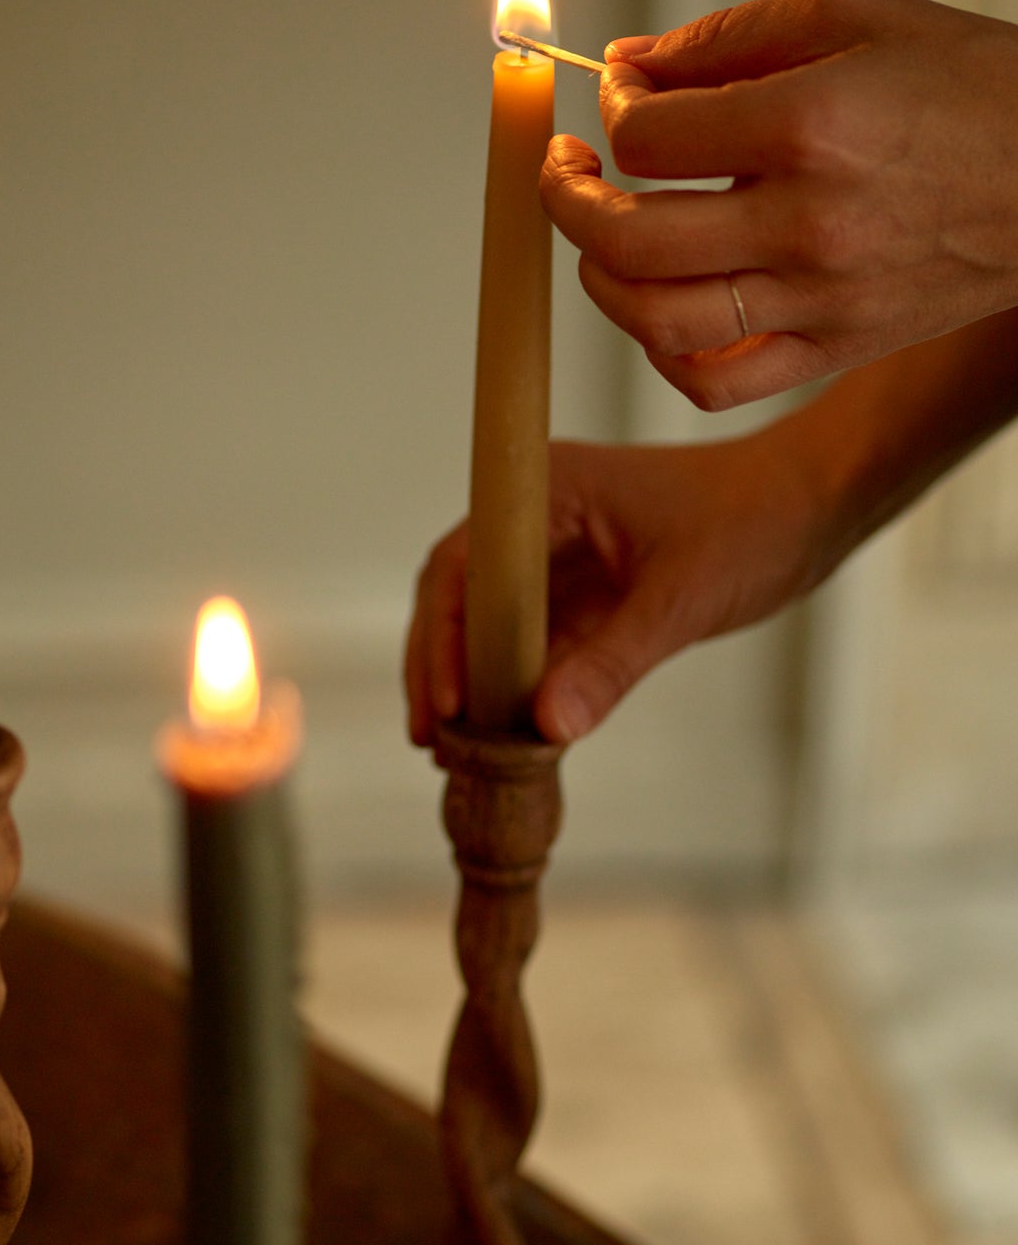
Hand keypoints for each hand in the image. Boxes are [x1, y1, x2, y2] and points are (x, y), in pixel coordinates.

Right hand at [405, 428, 836, 746]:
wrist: (814, 506)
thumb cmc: (753, 522)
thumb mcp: (681, 599)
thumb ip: (613, 665)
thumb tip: (546, 730)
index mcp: (549, 491)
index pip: (464, 563)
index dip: (443, 634)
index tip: (445, 700)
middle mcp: (540, 521)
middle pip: (461, 596)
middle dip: (441, 668)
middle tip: (430, 741)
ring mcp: (560, 558)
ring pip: (492, 627)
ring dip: (474, 685)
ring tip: (453, 753)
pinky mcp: (588, 595)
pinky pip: (537, 646)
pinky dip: (520, 689)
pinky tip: (508, 740)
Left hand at [540, 0, 1017, 408]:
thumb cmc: (974, 86)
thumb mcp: (855, 15)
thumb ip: (726, 37)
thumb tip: (627, 65)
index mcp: (811, 126)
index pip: (648, 138)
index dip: (612, 113)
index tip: (620, 96)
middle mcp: (808, 223)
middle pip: (628, 236)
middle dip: (568, 199)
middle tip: (566, 169)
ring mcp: (820, 298)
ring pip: (656, 320)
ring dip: (598, 277)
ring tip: (600, 236)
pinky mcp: (835, 348)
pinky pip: (714, 384)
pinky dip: (662, 355)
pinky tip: (658, 307)